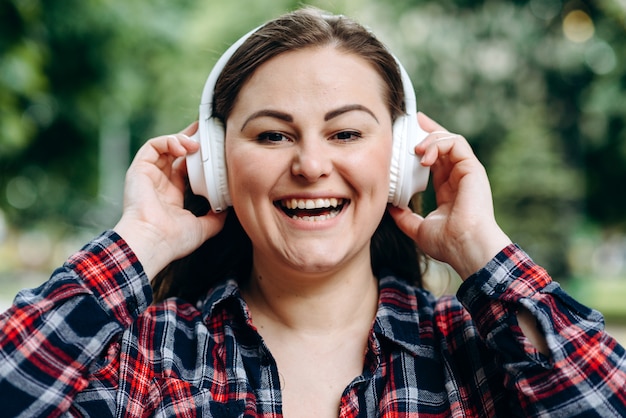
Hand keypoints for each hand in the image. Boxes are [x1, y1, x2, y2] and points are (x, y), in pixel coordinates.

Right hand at [114, 122, 226, 278]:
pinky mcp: (139, 169)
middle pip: (175, 153)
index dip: (198, 157)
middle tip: (207, 130)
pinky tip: (183, 147)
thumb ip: (215, 218)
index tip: (214, 148)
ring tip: (196, 143)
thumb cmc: (173, 240)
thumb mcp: (202, 228)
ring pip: (164, 147)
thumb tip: (228, 209)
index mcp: (172, 196)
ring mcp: (148, 175)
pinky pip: (153, 146)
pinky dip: (168, 141)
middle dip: (191, 139)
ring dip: (181, 139)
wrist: (153, 242)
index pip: (185, 168)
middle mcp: (159, 183)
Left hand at [388, 112, 510, 278]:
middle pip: (444, 143)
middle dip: (427, 129)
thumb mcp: (418, 228)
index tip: (410, 133)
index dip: (424, 145)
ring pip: (450, 140)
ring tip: (414, 149)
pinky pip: (456, 143)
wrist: (464, 247)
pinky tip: (424, 156)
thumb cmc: (447, 243)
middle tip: (411, 122)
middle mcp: (459, 177)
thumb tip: (390, 208)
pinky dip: (438, 144)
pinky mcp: (472, 168)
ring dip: (430, 138)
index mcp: (448, 189)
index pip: (436, 160)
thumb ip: (405, 217)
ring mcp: (467, 172)